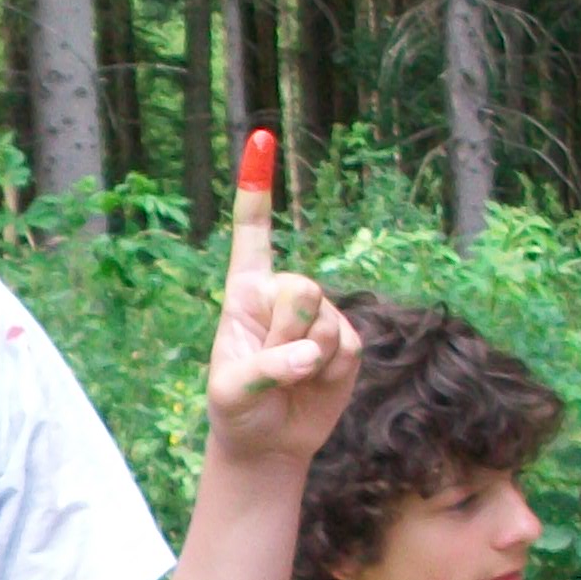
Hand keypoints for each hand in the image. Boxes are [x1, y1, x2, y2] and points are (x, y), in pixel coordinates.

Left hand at [205, 128, 360, 465]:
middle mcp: (283, 294)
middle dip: (289, 332)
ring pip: (326, 321)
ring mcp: (318, 316)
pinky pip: (348, 347)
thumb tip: (313, 353)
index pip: (253, 234)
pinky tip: (315, 384)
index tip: (260, 137)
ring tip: (291, 379)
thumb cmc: (237, 410)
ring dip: (309, 360)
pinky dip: (331, 373)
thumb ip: (266, 368)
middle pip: (302, 288)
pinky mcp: (347, 341)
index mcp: (245, 292)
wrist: (269, 442)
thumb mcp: (232, 391)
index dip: (258, 187)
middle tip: (275, 366)